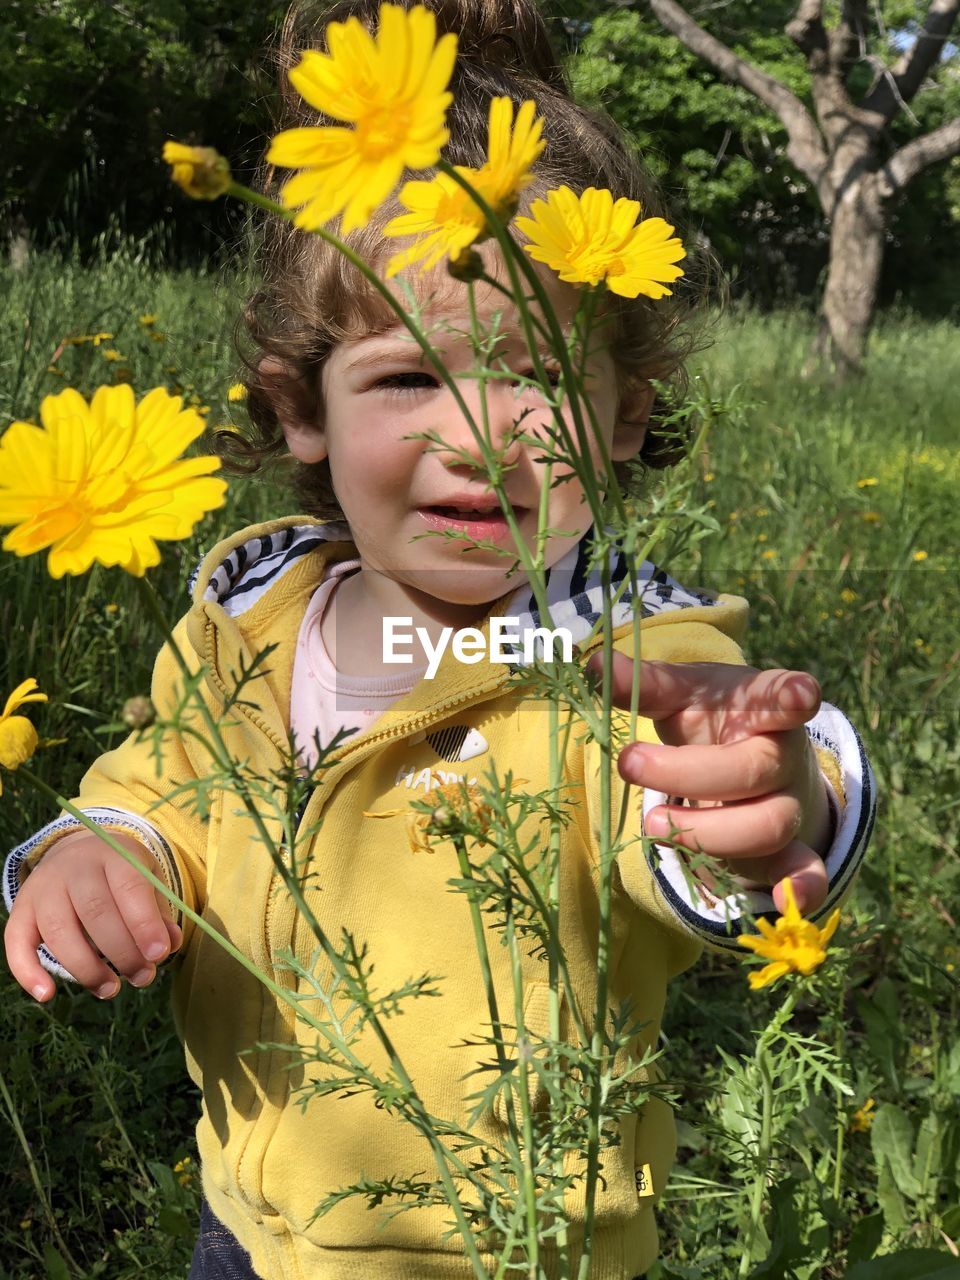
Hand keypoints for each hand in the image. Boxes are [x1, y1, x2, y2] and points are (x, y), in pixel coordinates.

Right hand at [4, 831, 181, 1001]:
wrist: (78, 853)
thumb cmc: (121, 875)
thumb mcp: (148, 879)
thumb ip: (158, 912)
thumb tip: (169, 946)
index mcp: (113, 853)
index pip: (129, 886)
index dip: (144, 923)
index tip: (159, 954)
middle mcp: (74, 867)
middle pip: (95, 911)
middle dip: (122, 952)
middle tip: (143, 977)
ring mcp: (43, 888)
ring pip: (59, 931)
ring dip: (86, 968)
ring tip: (111, 990)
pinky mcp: (21, 910)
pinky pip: (16, 942)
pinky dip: (28, 972)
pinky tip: (47, 995)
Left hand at [591, 654, 831, 913]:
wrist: (745, 755)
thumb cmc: (709, 716)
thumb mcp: (680, 693)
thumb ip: (643, 681)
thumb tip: (595, 664)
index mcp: (761, 705)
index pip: (779, 696)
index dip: (791, 695)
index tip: (801, 694)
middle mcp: (781, 755)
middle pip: (752, 770)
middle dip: (688, 773)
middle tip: (628, 763)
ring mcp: (787, 803)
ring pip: (766, 825)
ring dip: (707, 832)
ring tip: (652, 824)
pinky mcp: (784, 848)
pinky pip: (802, 870)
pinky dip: (799, 889)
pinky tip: (786, 903)